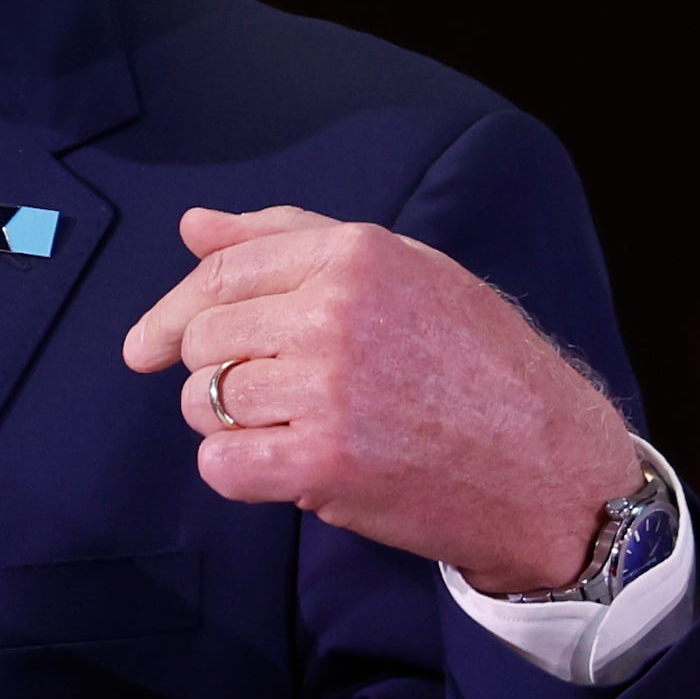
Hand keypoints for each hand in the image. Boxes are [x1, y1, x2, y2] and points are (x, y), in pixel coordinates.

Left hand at [121, 206, 640, 593]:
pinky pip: (221, 463)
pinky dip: (240, 472)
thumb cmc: (481, 366)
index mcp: (355, 253)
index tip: (148, 345)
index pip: (221, 273)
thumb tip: (194, 226)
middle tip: (275, 397)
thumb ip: (293, 240)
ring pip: (205, 401)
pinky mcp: (324, 462)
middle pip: (203, 339)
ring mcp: (327, 388)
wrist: (551, 469)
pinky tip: (287, 470)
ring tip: (301, 430)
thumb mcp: (407, 272)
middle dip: (219, 372)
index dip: (173, 311)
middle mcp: (334, 311)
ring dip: (235, 425)